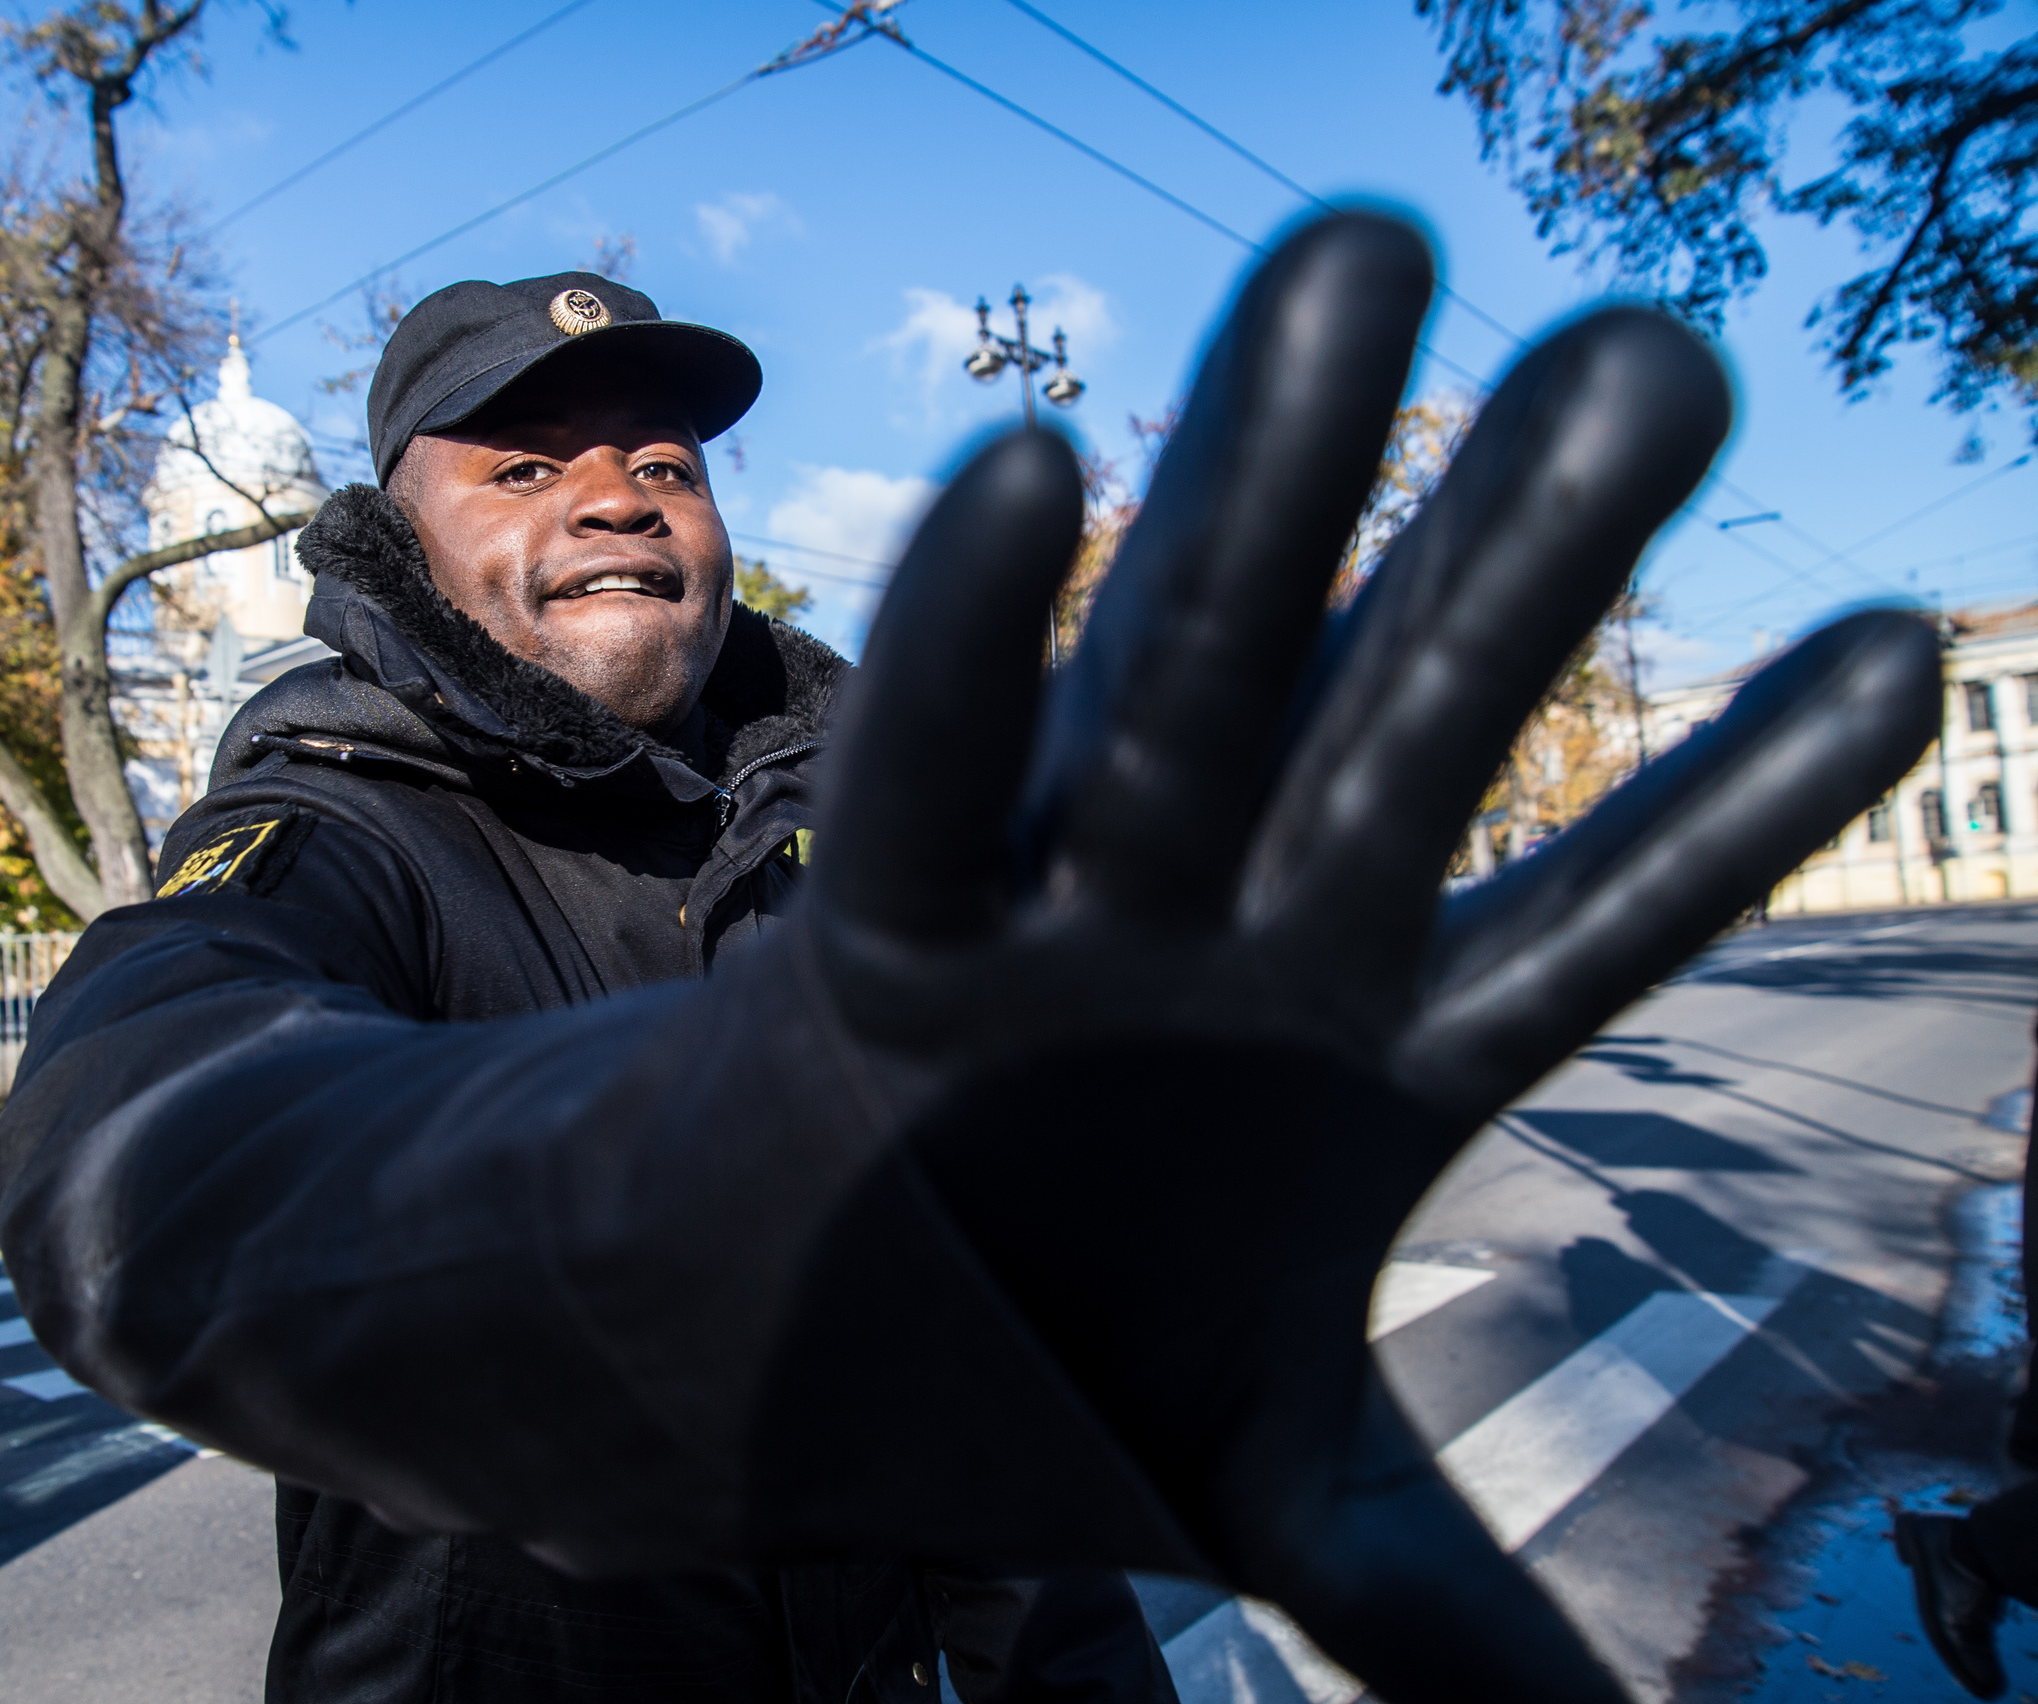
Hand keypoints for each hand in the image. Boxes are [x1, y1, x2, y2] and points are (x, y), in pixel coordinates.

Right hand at [803, 212, 1939, 1701]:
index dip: (1733, 808)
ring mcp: (1066, 919)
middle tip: (1669, 354)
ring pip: (1182, 692)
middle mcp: (1238, 946)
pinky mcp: (882, 924)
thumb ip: (1439, 1600)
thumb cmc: (1049, 1347)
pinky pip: (929, 773)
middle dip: (1521, 556)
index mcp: (1363, 1061)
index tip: (1895, 649)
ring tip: (1365, 258)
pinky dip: (972, 648)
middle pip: (1402, 733)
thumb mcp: (1266, 1483)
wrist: (768, 1320)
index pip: (1588, 924)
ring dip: (1268, 495)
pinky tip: (1027, 470)